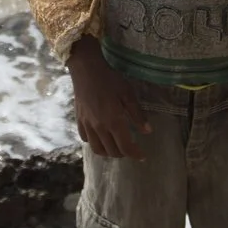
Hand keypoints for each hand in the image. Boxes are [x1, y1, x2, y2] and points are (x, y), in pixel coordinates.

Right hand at [70, 45, 149, 159]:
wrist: (86, 70)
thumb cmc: (110, 80)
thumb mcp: (128, 94)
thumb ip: (137, 115)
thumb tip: (148, 131)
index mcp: (114, 122)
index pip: (126, 147)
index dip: (135, 154)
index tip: (142, 156)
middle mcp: (100, 128)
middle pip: (112, 151)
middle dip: (123, 153)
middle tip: (131, 147)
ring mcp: (87, 126)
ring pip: (97, 149)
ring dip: (108, 152)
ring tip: (116, 147)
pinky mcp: (79, 121)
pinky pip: (86, 139)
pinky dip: (94, 142)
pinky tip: (100, 136)